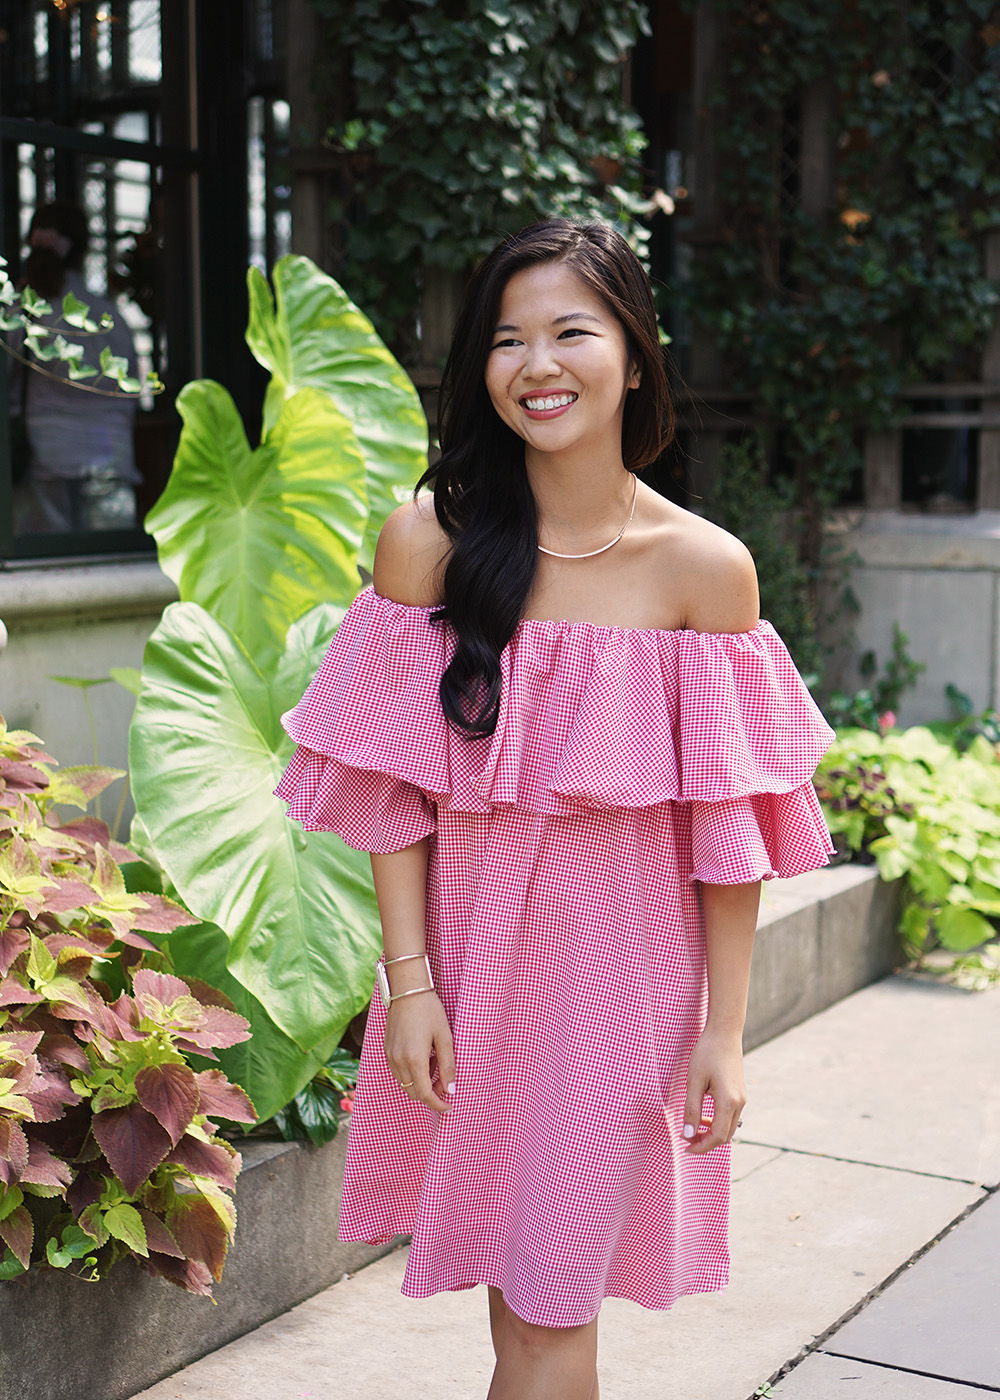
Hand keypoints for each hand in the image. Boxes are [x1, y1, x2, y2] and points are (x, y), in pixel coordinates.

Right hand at [384, 991, 454, 1114]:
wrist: (407, 990)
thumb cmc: (429, 1010)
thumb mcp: (445, 1037)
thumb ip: (448, 1065)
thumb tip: (450, 1090)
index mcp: (414, 1059)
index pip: (425, 1095)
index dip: (438, 1104)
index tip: (449, 1106)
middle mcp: (399, 1061)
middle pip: (413, 1093)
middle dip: (430, 1093)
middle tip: (445, 1082)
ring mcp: (390, 1056)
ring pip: (405, 1084)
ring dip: (421, 1082)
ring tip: (435, 1062)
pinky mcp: (386, 1050)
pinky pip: (399, 1072)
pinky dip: (412, 1073)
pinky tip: (424, 1056)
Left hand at [682, 1027, 745, 1153]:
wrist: (724, 1033)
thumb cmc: (707, 1054)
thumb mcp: (694, 1082)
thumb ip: (692, 1109)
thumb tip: (689, 1134)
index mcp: (728, 1102)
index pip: (717, 1137)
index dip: (701, 1146)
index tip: (685, 1146)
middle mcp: (739, 1103)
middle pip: (725, 1136)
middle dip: (706, 1142)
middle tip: (687, 1138)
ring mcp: (742, 1098)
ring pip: (729, 1127)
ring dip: (712, 1132)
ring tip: (693, 1127)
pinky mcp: (740, 1093)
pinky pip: (731, 1116)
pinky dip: (718, 1122)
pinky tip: (703, 1115)